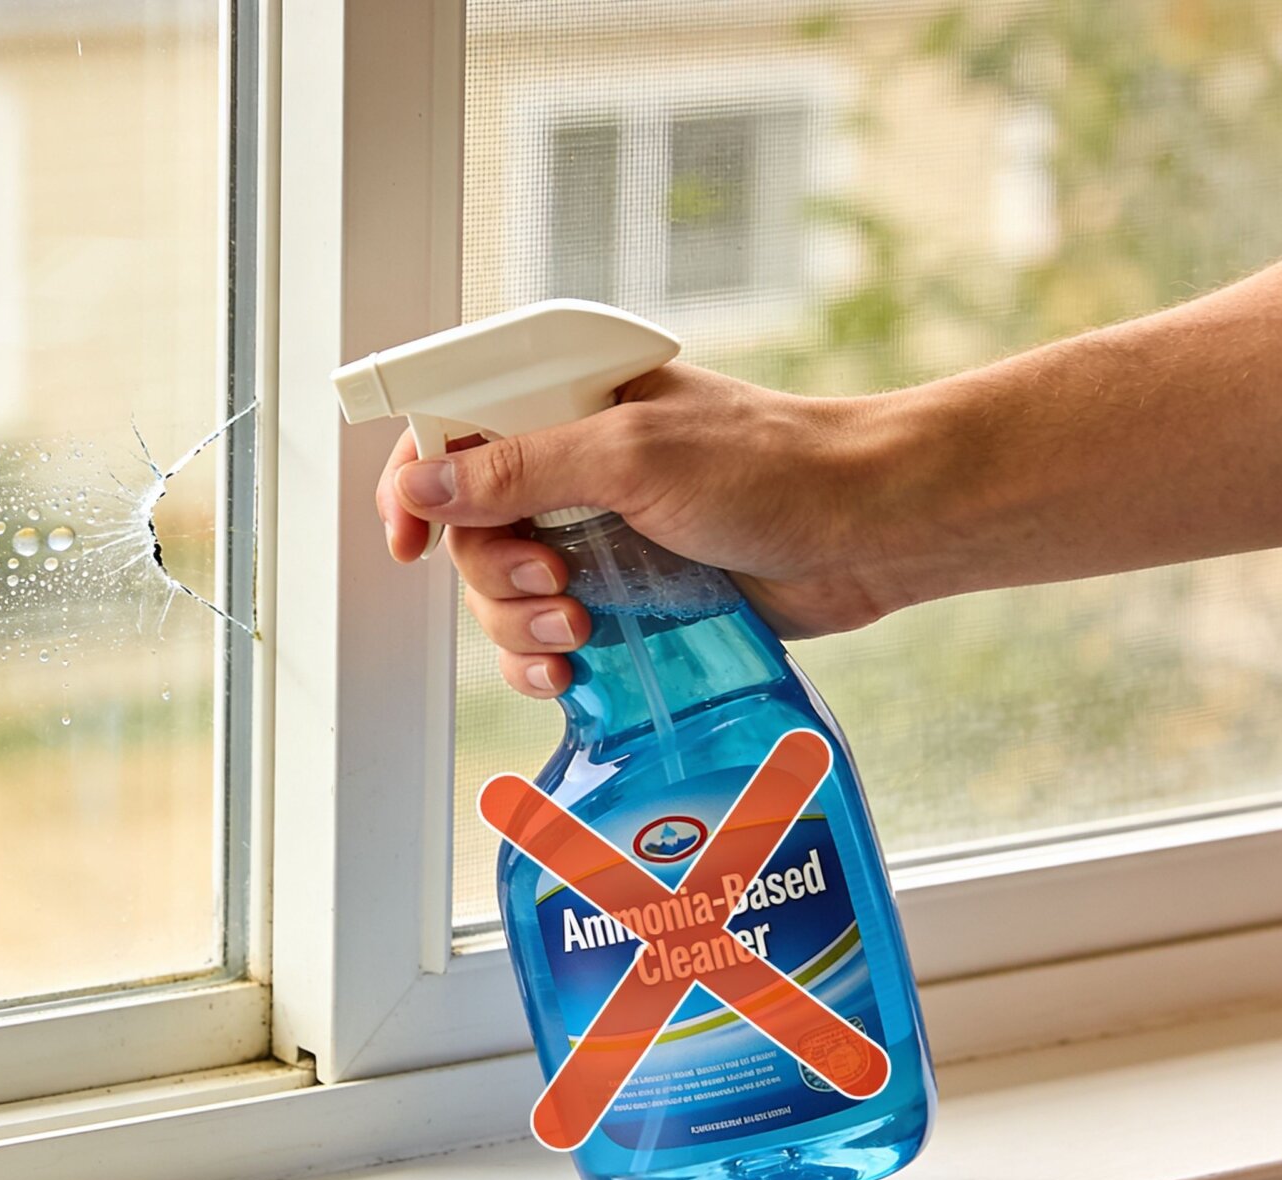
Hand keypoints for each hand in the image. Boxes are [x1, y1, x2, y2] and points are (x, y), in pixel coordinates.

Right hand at [374, 363, 924, 697]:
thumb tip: (420, 486)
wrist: (873, 531)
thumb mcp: (632, 457)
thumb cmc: (771, 469)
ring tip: (580, 631)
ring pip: (502, 592)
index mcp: (568, 401)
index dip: (415, 485)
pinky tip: (569, 675)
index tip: (408, 541)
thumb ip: (518, 469)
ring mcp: (598, 535)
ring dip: (520, 623)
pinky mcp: (626, 598)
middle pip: (468, 529)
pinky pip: (547, 640)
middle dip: (495, 571)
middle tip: (554, 580)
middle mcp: (573, 466)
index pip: (452, 431)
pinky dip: (542, 663)